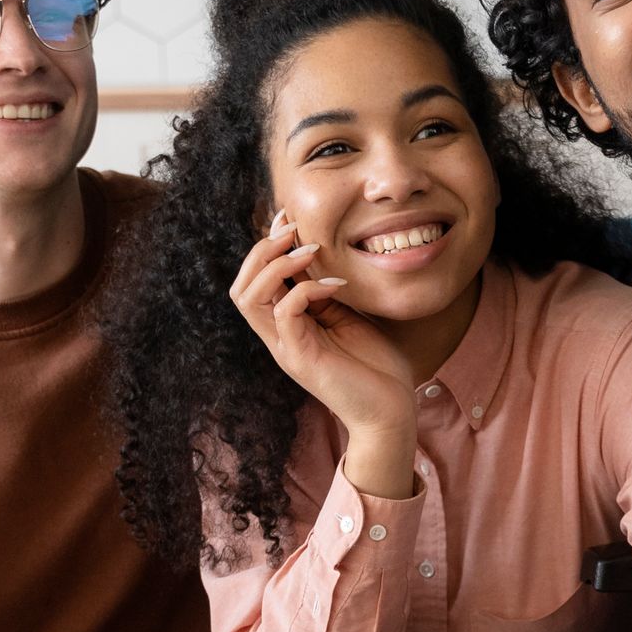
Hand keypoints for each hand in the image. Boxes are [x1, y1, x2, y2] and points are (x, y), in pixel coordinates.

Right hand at [232, 215, 416, 491]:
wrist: (391, 413)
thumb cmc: (375, 368)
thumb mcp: (346, 317)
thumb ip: (325, 292)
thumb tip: (315, 254)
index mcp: (287, 327)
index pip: (256, 281)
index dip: (266, 246)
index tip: (287, 217)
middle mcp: (279, 337)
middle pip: (240, 287)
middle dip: (261, 250)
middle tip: (291, 228)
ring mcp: (287, 349)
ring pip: (249, 299)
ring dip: (276, 266)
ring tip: (309, 251)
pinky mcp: (302, 359)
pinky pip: (285, 313)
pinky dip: (306, 290)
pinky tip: (335, 285)